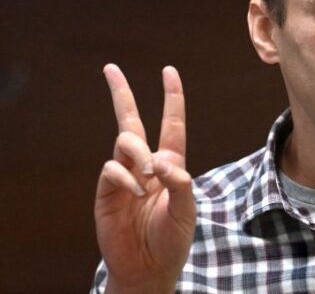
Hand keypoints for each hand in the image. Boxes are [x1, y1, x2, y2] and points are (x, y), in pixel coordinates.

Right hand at [95, 64, 195, 292]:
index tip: (169, 71)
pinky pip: (112, 169)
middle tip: (110, 68)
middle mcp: (146, 164)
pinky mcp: (107, 191)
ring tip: (149, 173)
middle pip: (131, 120)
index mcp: (171, 164)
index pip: (171, 123)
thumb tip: (160, 159)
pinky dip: (125, 177)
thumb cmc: (172, 239)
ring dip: (138, 151)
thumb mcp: (186, 209)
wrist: (149, 268)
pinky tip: (136, 193)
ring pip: (124, 141)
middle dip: (122, 93)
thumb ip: (179, 181)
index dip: (172, 97)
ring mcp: (124, 176)